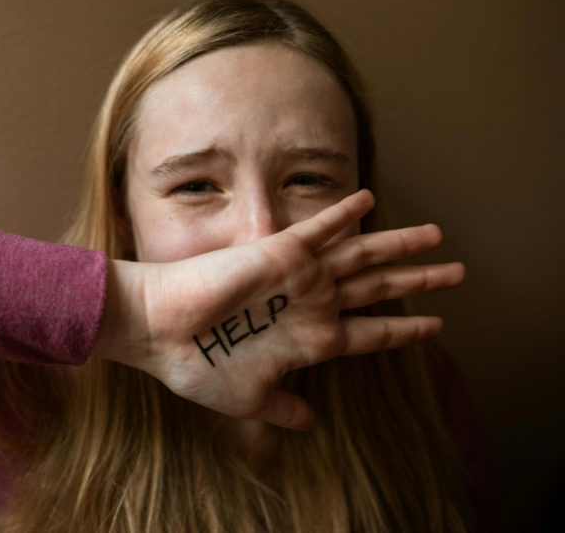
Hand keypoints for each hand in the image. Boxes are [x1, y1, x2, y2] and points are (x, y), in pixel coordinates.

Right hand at [95, 190, 464, 430]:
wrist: (160, 331)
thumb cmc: (198, 367)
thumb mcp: (249, 399)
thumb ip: (285, 407)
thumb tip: (311, 421)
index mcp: (310, 340)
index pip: (371, 333)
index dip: (405, 329)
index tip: (435, 325)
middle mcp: (311, 305)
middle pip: (378, 288)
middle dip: (420, 280)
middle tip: (459, 273)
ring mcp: (299, 278)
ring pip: (362, 256)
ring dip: (400, 244)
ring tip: (438, 235)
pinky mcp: (279, 254)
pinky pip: (320, 229)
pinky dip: (344, 214)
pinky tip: (368, 199)